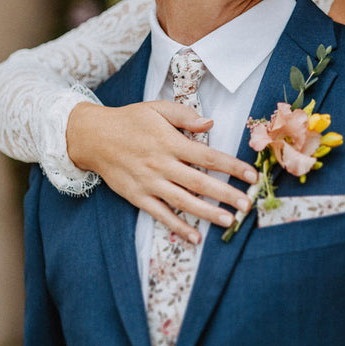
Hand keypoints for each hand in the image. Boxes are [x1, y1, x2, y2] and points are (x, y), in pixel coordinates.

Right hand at [67, 101, 257, 241]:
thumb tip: (211, 123)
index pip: (208, 156)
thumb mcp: (157, 108)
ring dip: (207, 213)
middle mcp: (161, 164)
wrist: (92, 137)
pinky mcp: (137, 196)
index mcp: (170, 142)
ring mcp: (149, 183)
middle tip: (247, 205)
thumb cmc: (130, 120)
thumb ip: (185, 115)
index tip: (252, 176)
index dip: (232, 166)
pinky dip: (178, 227)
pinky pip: (160, 215)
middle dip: (226, 194)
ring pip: (183, 201)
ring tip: (229, 222)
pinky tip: (195, 237)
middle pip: (199, 182)